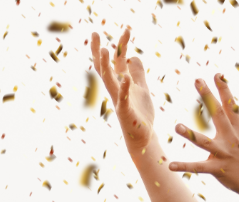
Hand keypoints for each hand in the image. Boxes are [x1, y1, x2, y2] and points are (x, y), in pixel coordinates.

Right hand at [91, 28, 154, 150]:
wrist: (143, 136)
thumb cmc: (141, 113)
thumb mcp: (142, 87)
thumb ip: (137, 73)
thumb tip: (134, 56)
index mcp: (121, 83)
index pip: (117, 60)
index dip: (120, 45)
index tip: (125, 29)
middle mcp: (117, 90)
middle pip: (105, 67)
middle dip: (99, 51)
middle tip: (95, 33)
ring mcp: (119, 100)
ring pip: (109, 81)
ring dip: (105, 66)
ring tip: (103, 50)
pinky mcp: (125, 113)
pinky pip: (123, 99)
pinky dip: (124, 90)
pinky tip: (125, 80)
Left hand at [167, 76, 238, 197]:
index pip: (230, 105)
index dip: (223, 89)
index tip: (216, 74)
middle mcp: (231, 137)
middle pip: (217, 114)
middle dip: (208, 97)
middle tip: (197, 80)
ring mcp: (224, 153)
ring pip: (204, 142)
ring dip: (190, 135)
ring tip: (176, 127)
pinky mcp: (218, 169)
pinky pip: (198, 167)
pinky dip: (185, 167)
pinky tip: (170, 165)